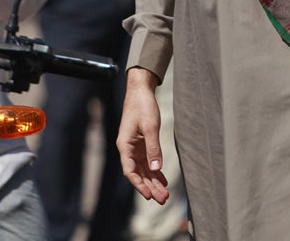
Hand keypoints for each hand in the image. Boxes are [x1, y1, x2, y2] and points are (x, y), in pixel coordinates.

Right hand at [117, 67, 169, 203]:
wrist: (141, 90)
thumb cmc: (142, 106)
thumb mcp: (150, 126)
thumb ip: (153, 147)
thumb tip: (156, 168)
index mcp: (125, 145)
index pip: (130, 171)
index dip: (139, 184)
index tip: (148, 195)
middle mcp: (128, 149)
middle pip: (138, 173)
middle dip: (150, 187)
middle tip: (163, 199)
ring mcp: (135, 147)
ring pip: (144, 169)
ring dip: (154, 181)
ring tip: (164, 194)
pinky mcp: (142, 143)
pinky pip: (148, 161)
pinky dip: (155, 171)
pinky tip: (163, 180)